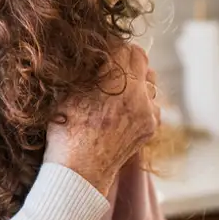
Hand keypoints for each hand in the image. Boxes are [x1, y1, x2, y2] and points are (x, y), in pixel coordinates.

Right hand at [44, 43, 158, 194]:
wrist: (78, 172)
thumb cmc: (66, 132)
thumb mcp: (68, 93)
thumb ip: (88, 70)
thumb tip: (97, 54)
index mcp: (115, 81)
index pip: (123, 47)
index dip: (111, 47)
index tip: (102, 52)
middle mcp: (137, 94)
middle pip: (141, 59)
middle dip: (126, 58)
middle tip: (111, 65)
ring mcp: (148, 111)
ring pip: (150, 81)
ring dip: (136, 80)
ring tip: (117, 89)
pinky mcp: (151, 126)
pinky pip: (152, 102)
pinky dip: (142, 101)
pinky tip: (124, 109)